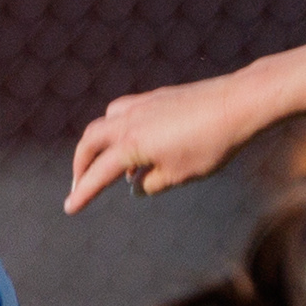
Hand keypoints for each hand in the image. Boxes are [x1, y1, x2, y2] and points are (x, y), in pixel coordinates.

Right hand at [66, 74, 256, 213]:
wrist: (235, 105)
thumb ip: (152, 183)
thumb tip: (137, 185)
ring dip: (98, 143)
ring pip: (105, 121)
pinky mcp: (155, 97)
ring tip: (110, 165)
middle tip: (80, 184)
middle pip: (90, 141)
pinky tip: (135, 142)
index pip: (99, 174)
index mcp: (131, 145)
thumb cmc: (210, 145)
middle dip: (81, 164)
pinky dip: (118, 128)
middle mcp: (128, 121)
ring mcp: (141, 104)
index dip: (83, 193)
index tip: (69, 208)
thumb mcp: (179, 175)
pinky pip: (124, 111)